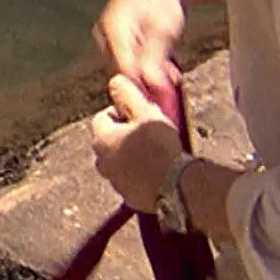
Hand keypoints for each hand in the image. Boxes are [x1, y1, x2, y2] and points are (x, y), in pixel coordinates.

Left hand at [89, 74, 181, 211]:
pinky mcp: (129, 196)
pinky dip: (139, 174)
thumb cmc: (161, 147)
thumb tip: (115, 83)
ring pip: (119, 161)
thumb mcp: (146, 112)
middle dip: (126, 134)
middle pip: (109, 140)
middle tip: (149, 132)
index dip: (122, 113)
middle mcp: (102, 162)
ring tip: (156, 152)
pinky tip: (158, 170)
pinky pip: (131, 179)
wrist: (177, 185)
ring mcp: (114, 181)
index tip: (140, 114)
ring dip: (132, 154)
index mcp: (102, 139)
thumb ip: (128, 95)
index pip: (102, 118)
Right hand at [94, 0, 189, 91]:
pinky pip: (134, 56)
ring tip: (173, 73)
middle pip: (125, 68)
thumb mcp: (164, 31)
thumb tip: (151, 88)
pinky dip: (151, 62)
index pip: (123, 70)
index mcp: (112, 29)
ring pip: (131, 63)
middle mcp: (106, 33)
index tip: (161, 98)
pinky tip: (168, 64)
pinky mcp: (123, 35)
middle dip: (148, 79)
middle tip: (171, 84)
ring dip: (152, 71)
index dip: (142, 86)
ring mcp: (113, 34)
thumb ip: (155, 61)